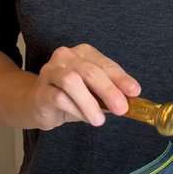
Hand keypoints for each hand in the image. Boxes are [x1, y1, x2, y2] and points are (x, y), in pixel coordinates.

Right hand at [25, 44, 140, 130]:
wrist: (38, 105)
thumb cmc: (70, 97)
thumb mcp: (94, 93)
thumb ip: (110, 93)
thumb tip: (129, 100)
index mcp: (83, 53)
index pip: (105, 64)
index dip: (121, 78)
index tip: (134, 92)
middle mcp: (65, 57)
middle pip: (90, 71)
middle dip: (108, 91)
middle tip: (121, 109)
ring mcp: (50, 71)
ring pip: (72, 81)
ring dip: (89, 102)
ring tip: (98, 120)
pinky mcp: (41, 90)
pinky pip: (59, 98)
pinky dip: (75, 110)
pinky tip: (83, 118)